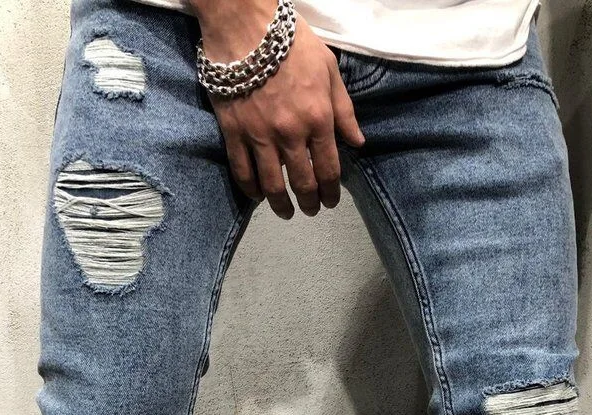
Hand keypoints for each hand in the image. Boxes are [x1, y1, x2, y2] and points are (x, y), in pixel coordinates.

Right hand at [197, 4, 364, 218]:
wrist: (245, 24)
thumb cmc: (293, 43)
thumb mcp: (329, 70)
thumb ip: (344, 111)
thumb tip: (357, 143)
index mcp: (318, 119)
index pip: (329, 169)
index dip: (331, 191)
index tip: (331, 201)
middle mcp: (291, 134)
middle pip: (302, 182)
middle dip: (310, 202)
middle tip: (311, 210)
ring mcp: (260, 135)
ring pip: (272, 184)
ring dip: (281, 204)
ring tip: (286, 212)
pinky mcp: (234, 132)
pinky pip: (242, 170)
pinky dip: (251, 189)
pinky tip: (257, 197)